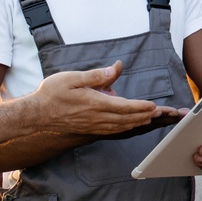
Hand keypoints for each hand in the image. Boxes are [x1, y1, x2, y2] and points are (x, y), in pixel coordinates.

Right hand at [32, 63, 166, 135]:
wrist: (37, 117)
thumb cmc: (52, 95)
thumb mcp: (72, 78)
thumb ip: (96, 75)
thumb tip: (116, 68)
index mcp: (95, 104)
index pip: (125, 107)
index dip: (142, 107)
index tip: (155, 106)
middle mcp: (98, 118)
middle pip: (129, 119)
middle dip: (148, 116)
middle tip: (164, 114)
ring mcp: (96, 127)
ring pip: (124, 127)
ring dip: (141, 123)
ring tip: (154, 118)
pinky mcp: (92, 131)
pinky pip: (115, 131)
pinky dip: (128, 128)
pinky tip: (134, 125)